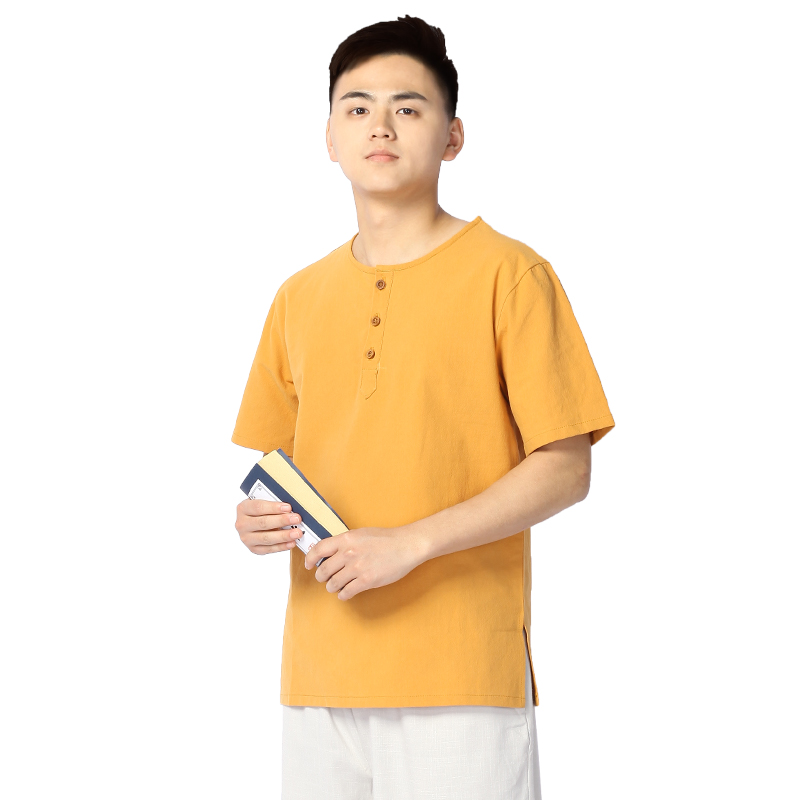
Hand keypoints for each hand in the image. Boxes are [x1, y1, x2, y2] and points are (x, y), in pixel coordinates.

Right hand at [235, 498, 303, 554]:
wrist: (252, 521)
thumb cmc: (261, 510)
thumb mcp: (263, 501)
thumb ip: (274, 502)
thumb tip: (290, 507)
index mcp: (243, 508)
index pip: (258, 507)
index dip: (274, 507)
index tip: (288, 507)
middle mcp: (242, 524)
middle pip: (263, 523)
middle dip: (282, 521)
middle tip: (296, 519)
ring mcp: (246, 538)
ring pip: (266, 538)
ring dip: (284, 536)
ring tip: (297, 533)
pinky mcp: (253, 548)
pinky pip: (268, 549)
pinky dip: (281, 546)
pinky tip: (291, 542)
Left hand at [303, 526, 426, 600]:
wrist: (406, 545)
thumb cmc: (386, 539)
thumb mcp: (360, 534)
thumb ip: (344, 543)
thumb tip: (327, 552)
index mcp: (346, 539)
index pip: (318, 549)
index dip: (309, 559)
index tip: (308, 565)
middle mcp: (348, 553)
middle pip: (322, 571)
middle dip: (322, 577)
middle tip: (325, 578)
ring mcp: (357, 568)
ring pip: (332, 584)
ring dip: (332, 587)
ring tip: (338, 585)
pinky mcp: (367, 581)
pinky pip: (346, 593)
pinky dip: (343, 595)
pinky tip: (347, 592)